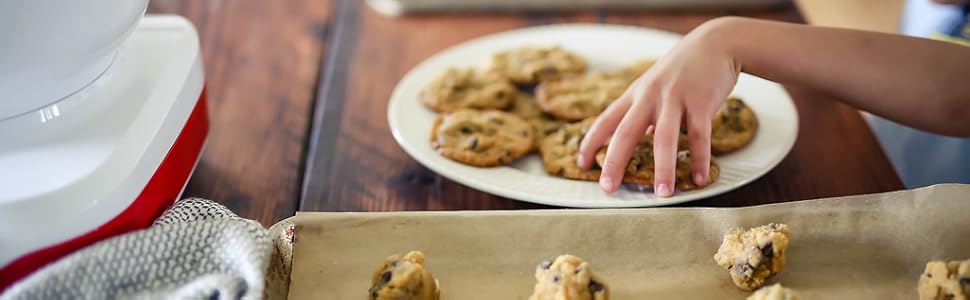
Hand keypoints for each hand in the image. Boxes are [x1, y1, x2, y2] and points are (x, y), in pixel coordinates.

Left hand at [576, 18, 741, 195]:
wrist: (715, 43)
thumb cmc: (681, 70)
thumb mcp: (654, 86)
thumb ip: (644, 112)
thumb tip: (635, 141)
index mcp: (635, 94)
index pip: (606, 120)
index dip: (591, 142)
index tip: (581, 164)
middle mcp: (650, 96)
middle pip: (626, 132)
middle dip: (615, 161)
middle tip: (608, 188)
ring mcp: (675, 98)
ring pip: (664, 138)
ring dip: (663, 168)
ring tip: (662, 193)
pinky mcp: (701, 102)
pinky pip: (699, 136)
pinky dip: (700, 159)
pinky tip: (699, 179)